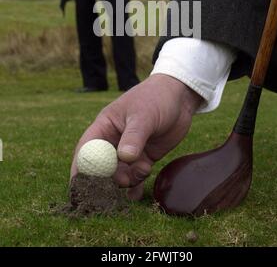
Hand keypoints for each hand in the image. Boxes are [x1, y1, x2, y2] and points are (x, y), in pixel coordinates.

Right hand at [70, 74, 202, 199]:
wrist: (180, 97)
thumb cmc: (156, 98)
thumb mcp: (144, 116)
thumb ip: (134, 137)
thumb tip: (125, 158)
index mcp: (105, 125)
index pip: (87, 148)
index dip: (82, 166)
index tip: (81, 184)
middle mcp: (114, 140)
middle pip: (102, 166)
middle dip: (107, 178)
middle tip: (121, 183)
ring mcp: (129, 150)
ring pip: (119, 173)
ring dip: (128, 180)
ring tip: (144, 170)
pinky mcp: (144, 157)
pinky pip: (135, 176)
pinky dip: (136, 186)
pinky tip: (137, 194)